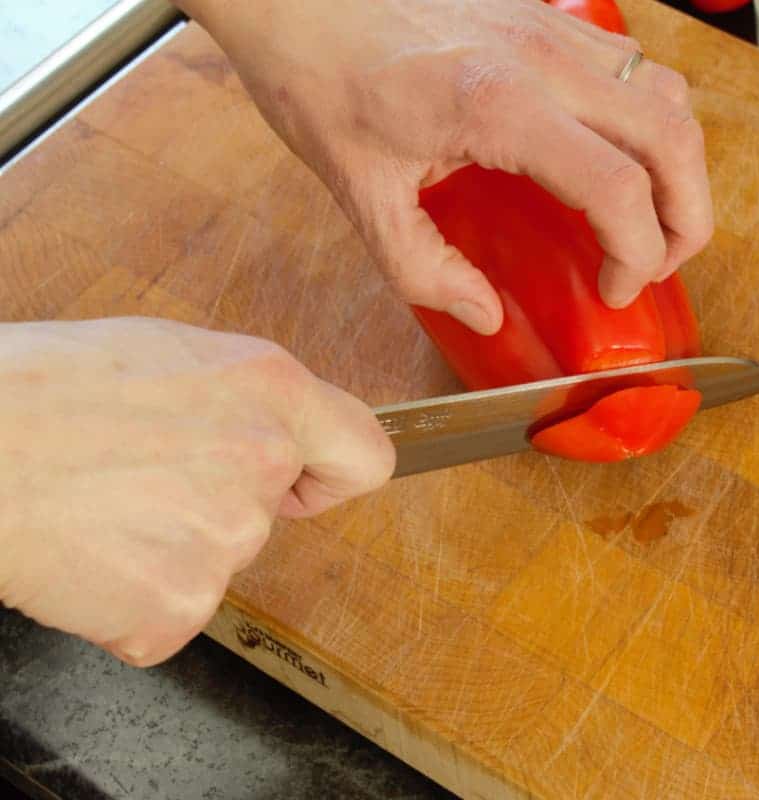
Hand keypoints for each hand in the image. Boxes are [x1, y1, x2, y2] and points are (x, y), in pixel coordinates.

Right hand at [0, 318, 393, 666]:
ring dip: (166, 549)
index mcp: (270, 391)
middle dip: (213, 506)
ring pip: (216, 561)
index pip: (366, 456)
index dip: (331, 478)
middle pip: (270, 516)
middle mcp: (264, 462)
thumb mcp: (165, 353)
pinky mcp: (179, 607)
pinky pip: (170, 614)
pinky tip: (87, 554)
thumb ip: (242, 398)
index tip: (305, 487)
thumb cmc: (37, 390)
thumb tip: (265, 428)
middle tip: (134, 479)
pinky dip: (129, 599)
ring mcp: (226, 540)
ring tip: (99, 507)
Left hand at [174, 0, 713, 334]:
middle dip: (687, 216)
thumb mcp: (362, 196)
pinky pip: (636, 65)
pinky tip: (617, 154)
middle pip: (671, 138)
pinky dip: (651, 119)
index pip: (618, 189)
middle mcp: (543, 60)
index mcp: (499, 107)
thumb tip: (485, 313)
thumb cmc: (320, 78)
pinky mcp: (549, 16)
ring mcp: (552, 29)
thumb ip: (426, 270)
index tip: (614, 286)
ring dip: (679, 163)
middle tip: (659, 262)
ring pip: (668, 93)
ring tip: (652, 213)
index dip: (637, 254)